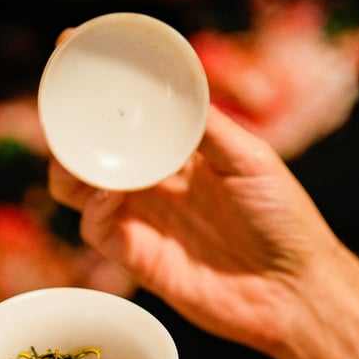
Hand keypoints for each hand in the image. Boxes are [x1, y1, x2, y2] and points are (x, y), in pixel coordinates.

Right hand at [48, 105, 344, 356]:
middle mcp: (154, 187)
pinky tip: (105, 193)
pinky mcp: (138, 258)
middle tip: (67, 119)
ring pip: (83, 192)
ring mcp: (143, 222)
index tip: (82, 70)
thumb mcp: (252, 160)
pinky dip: (93, 209)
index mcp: (180, 156)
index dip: (103, 102)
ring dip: (72, 171)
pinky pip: (98, 230)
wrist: (290, 288)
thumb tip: (173, 92)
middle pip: (94, 157)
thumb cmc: (283, 221)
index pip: (129, 124)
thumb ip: (208, 130)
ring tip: (77, 155)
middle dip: (73, 135)